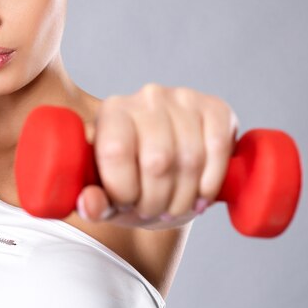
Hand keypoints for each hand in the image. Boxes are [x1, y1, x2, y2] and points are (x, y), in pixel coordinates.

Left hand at [77, 83, 239, 229]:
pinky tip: (201, 194)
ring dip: (185, 197)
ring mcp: (182, 98)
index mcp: (111, 111)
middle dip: (157, 201)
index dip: (124, 190)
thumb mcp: (107, 195)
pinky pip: (218, 147)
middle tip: (154, 210)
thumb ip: (91, 203)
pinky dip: (212, 180)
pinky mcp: (215, 107)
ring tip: (175, 206)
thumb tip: (89, 204)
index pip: (116, 152)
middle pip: (157, 161)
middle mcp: (146, 97)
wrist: (169, 165)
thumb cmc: (133, 179)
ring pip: (189, 158)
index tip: (127, 204)